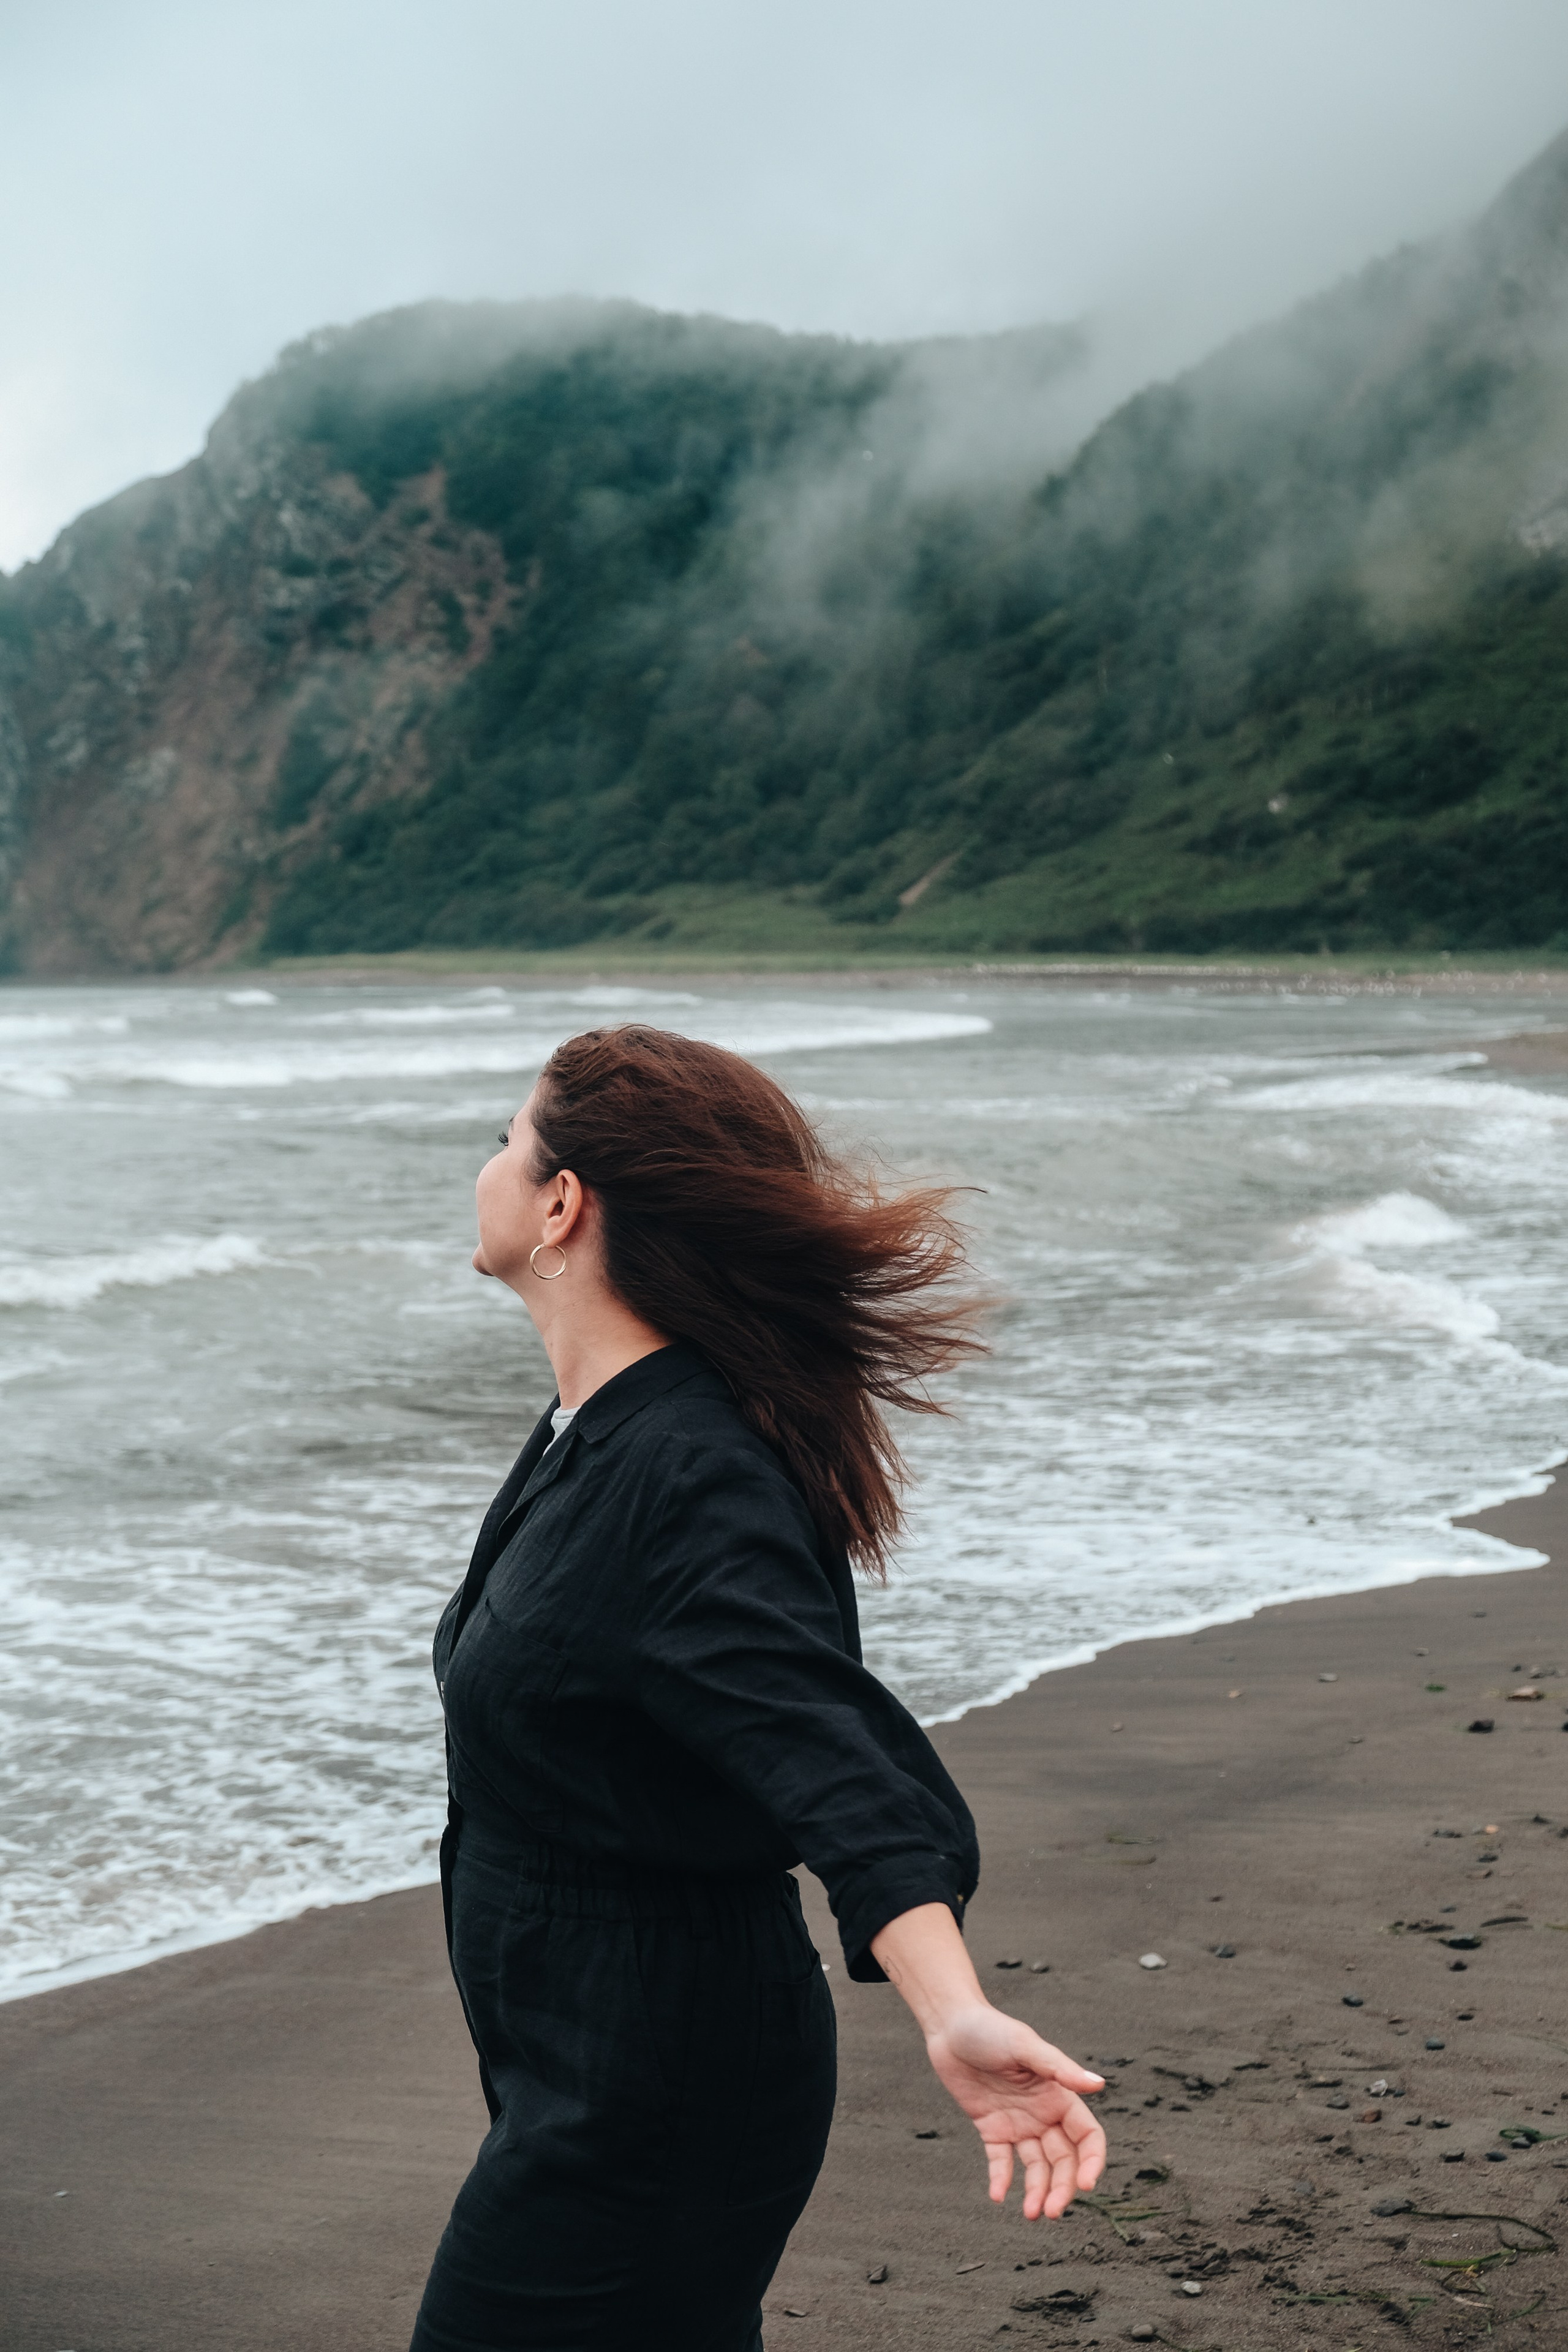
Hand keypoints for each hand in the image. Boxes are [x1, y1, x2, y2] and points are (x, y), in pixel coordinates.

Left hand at [926, 2003, 1105, 2219]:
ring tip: (1030, 2214)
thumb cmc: (991, 2029)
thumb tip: (1098, 2084)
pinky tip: (998, 2196)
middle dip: (1061, 2188)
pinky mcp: (992, 2129)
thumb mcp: (1024, 2046)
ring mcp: (1018, 2123)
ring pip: (1036, 2167)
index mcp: (1059, 2095)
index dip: (1092, 2161)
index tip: (1086, 2185)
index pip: (1087, 2136)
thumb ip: (1059, 2068)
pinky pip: (1001, 2161)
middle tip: (1050, 2212)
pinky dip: (1002, 2180)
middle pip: (1063, 2160)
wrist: (949, 2026)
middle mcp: (1043, 2114)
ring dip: (1037, 2191)